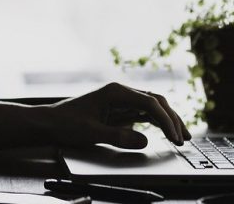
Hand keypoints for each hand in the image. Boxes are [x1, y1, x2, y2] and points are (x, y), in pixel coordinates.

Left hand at [42, 83, 189, 148]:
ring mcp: (121, 100)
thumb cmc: (66, 124)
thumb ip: (118, 136)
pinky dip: (157, 123)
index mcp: (115, 92)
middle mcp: (121, 92)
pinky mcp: (120, 109)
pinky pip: (144, 113)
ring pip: (152, 107)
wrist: (50, 122)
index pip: (149, 102)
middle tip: (183, 138)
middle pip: (155, 102)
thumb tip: (144, 140)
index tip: (174, 136)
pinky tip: (167, 132)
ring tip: (182, 136)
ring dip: (168, 120)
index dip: (165, 119)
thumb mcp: (91, 133)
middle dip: (172, 119)